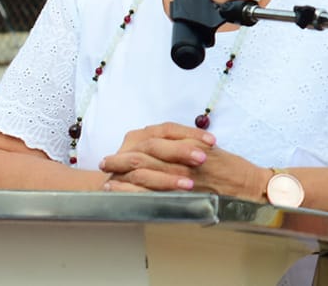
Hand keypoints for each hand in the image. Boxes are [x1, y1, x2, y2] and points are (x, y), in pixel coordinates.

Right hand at [99, 122, 216, 192]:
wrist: (117, 182)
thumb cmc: (152, 168)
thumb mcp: (167, 154)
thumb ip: (182, 147)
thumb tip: (209, 144)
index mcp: (144, 135)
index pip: (168, 129)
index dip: (191, 133)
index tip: (211, 142)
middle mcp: (131, 146)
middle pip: (155, 144)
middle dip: (180, 151)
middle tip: (203, 158)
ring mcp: (120, 165)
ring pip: (142, 165)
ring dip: (167, 176)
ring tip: (189, 184)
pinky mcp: (116, 185)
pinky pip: (131, 188)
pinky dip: (148, 191)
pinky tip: (163, 198)